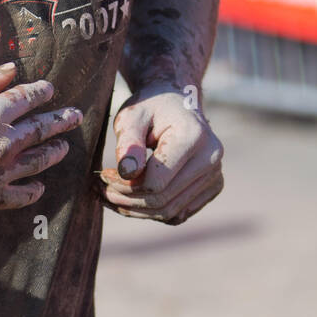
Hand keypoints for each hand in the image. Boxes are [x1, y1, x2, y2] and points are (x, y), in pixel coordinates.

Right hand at [0, 62, 82, 219]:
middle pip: (42, 129)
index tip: (50, 88)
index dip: (42, 91)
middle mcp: (4, 144)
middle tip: (75, 115)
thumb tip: (12, 69)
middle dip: (61, 120)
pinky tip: (40, 185)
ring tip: (64, 147)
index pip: (28, 98)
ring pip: (40, 161)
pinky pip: (24, 195)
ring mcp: (1, 174)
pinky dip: (36, 189)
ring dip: (55, 151)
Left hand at [96, 82, 223, 224]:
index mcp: (194, 136)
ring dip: (136, 210)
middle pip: (163, 200)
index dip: (124, 185)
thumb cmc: (150, 107)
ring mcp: (215, 175)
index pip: (156, 182)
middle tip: (101, 189)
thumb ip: (128, 142)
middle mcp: (211, 158)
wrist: (175, 103)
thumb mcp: (132, 116)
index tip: (104, 175)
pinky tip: (131, 199)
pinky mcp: (212, 187)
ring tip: (111, 195)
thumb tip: (127, 174)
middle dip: (126, 199)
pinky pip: (178, 214)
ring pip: (170, 212)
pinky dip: (151, 212)